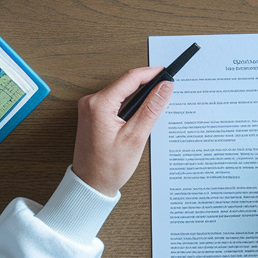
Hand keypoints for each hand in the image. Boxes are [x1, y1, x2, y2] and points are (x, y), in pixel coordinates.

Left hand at [72, 67, 172, 195]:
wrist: (90, 184)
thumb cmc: (107, 167)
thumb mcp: (135, 137)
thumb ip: (151, 108)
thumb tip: (164, 88)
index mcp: (99, 104)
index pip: (130, 78)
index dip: (151, 73)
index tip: (166, 73)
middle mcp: (91, 102)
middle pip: (125, 83)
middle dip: (146, 85)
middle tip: (166, 90)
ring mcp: (90, 108)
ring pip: (121, 92)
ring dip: (138, 96)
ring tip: (155, 105)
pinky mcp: (93, 114)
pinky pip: (115, 101)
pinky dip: (129, 105)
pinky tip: (139, 115)